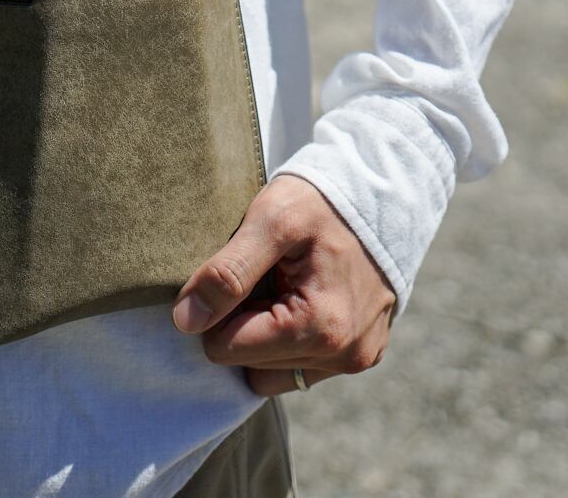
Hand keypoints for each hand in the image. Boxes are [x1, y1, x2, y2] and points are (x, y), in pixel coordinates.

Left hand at [171, 174, 397, 395]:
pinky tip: (300, 299)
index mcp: (321, 328)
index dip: (219, 310)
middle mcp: (344, 356)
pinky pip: (299, 368)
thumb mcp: (271, 220)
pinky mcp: (360, 356)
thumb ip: (228, 271)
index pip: (225, 349)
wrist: (382, 194)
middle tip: (266, 275)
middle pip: (247, 363)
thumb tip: (186, 320)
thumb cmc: (323, 202)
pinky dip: (289, 340)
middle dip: (244, 322)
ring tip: (283, 286)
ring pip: (270, 373)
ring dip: (264, 335)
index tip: (241, 274)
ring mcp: (355, 359)